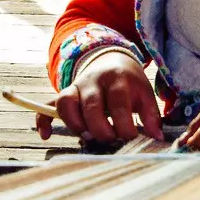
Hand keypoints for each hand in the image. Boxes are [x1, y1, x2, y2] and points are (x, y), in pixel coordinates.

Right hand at [38, 52, 162, 142]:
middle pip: (91, 106)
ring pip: (66, 103)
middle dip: (100, 129)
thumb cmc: (129, 82)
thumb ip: (151, 115)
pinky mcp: (65, 93)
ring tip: (87, 137)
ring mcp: (76, 86)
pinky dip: (44, 119)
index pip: (118, 104)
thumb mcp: (145, 93)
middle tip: (109, 140)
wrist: (111, 60)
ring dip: (74, 124)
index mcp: (118, 79)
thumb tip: (156, 138)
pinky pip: (49, 105)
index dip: (124, 126)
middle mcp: (94, 80)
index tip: (130, 138)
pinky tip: (46, 135)